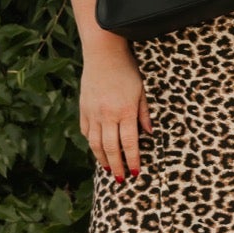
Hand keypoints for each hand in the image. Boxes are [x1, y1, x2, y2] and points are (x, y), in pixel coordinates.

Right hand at [80, 43, 152, 181]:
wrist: (103, 53)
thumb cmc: (127, 69)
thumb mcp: (141, 90)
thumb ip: (144, 113)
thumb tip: (150, 133)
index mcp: (125, 110)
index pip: (129, 143)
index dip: (133, 160)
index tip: (136, 172)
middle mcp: (107, 114)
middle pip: (111, 148)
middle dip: (117, 166)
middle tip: (122, 179)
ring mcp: (93, 112)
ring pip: (96, 143)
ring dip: (103, 159)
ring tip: (109, 169)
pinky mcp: (83, 108)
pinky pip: (86, 131)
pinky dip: (92, 143)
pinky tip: (98, 150)